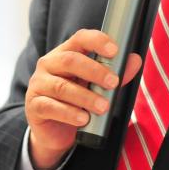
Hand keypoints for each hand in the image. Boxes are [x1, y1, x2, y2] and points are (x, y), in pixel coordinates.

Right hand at [25, 29, 142, 169]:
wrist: (54, 130)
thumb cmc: (76, 102)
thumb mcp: (96, 86)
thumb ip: (115, 73)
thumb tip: (134, 60)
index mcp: (64, 53)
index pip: (79, 38)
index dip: (97, 41)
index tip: (114, 51)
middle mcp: (49, 64)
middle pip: (70, 60)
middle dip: (95, 71)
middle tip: (113, 83)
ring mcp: (39, 84)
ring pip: (62, 87)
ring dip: (86, 97)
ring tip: (103, 107)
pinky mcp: (34, 105)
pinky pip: (50, 107)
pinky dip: (69, 113)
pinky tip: (83, 119)